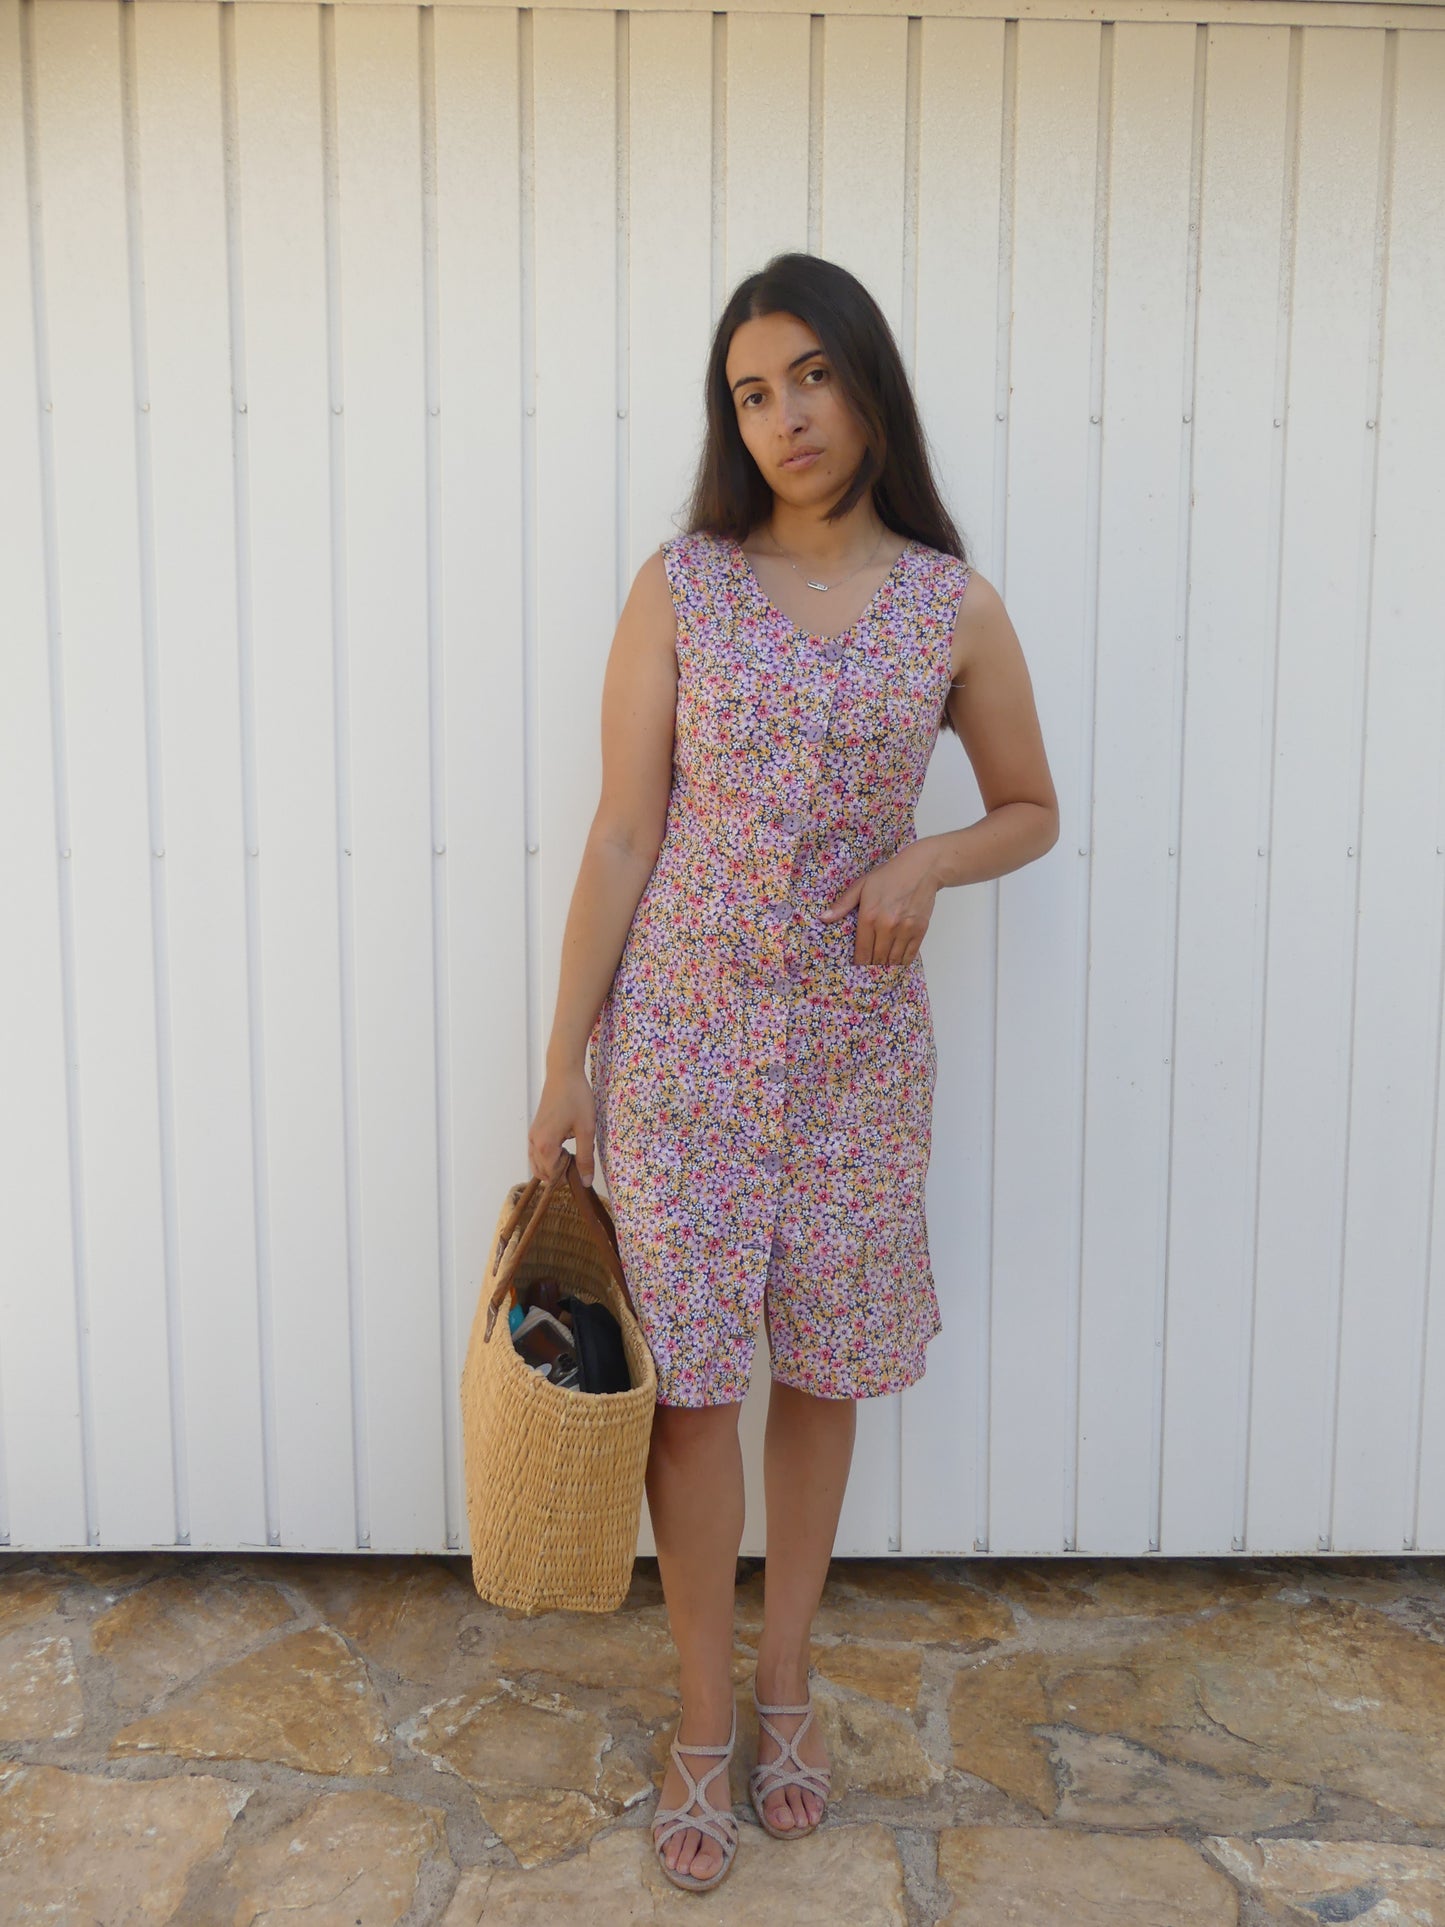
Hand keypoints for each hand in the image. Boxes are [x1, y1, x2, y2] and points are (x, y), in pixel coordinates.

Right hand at [528, 1064, 597, 1185]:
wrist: (564, 1074)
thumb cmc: (576, 1098)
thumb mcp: (586, 1130)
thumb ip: (585, 1158)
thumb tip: (585, 1182)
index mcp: (545, 1146)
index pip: (553, 1176)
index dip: (569, 1177)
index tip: (583, 1165)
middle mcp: (534, 1143)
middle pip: (543, 1173)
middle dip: (561, 1173)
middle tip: (579, 1160)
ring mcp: (532, 1137)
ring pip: (538, 1165)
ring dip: (554, 1167)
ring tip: (573, 1154)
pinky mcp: (534, 1131)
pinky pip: (537, 1154)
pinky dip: (548, 1159)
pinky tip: (564, 1149)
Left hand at [820, 842, 936, 965]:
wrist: (921, 869)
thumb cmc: (889, 876)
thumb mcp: (862, 886)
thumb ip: (843, 904)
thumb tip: (823, 918)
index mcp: (869, 916)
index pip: (862, 951)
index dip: (859, 964)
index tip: (857, 969)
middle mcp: (886, 926)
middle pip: (877, 958)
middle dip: (872, 967)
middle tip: (869, 973)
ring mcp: (905, 930)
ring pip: (894, 959)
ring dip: (887, 967)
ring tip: (882, 971)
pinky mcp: (919, 930)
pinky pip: (910, 955)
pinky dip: (903, 963)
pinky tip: (897, 965)